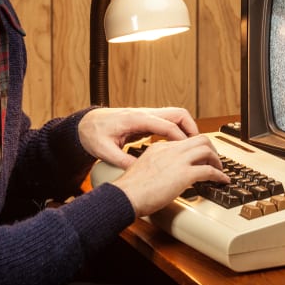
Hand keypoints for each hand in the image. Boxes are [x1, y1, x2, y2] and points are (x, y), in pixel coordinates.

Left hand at [78, 107, 198, 167]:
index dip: (182, 139)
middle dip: (192, 129)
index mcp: (136, 119)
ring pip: (176, 115)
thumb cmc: (93, 134)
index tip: (190, 152)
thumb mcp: (105, 151)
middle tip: (199, 146)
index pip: (167, 125)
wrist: (84, 124)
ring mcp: (146, 115)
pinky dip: (178, 131)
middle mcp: (144, 114)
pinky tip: (178, 146)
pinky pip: (168, 121)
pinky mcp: (146, 120)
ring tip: (192, 147)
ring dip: (187, 129)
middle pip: (178, 114)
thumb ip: (122, 161)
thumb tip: (139, 171)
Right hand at [109, 135, 229, 216]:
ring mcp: (178, 161)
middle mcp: (170, 150)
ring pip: (207, 150)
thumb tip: (162, 176)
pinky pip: (209, 170)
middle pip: (200, 139)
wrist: (125, 196)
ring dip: (217, 160)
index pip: (184, 142)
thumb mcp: (142, 170)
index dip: (195, 149)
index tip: (200, 158)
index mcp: (159, 148)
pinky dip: (219, 175)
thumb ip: (154, 168)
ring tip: (220, 170)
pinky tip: (222, 181)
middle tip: (215, 160)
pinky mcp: (184, 174)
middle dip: (211, 149)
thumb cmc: (129, 190)